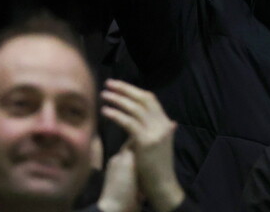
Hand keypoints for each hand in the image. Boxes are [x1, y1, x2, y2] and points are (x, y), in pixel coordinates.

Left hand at [102, 79, 184, 211]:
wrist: (162, 186)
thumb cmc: (154, 166)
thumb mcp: (156, 143)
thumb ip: (150, 129)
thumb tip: (146, 119)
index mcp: (165, 124)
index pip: (150, 99)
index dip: (133, 90)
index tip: (118, 85)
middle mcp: (163, 125)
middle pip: (143, 99)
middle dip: (125, 89)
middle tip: (108, 83)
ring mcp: (156, 133)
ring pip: (134, 108)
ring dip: (117, 99)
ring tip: (104, 95)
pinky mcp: (146, 142)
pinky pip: (128, 122)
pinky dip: (116, 114)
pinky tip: (105, 111)